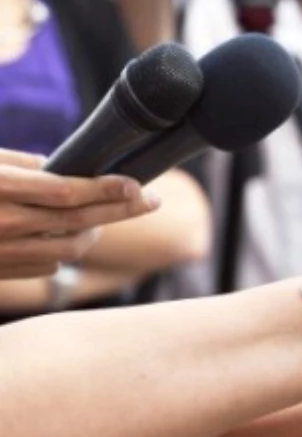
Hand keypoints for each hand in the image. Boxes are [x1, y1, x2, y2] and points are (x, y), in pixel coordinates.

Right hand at [0, 150, 159, 278]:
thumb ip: (21, 164)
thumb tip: (61, 168)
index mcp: (0, 188)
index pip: (66, 192)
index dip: (105, 190)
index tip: (135, 186)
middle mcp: (4, 223)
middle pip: (78, 221)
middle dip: (121, 210)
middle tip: (151, 201)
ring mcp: (3, 251)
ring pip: (70, 248)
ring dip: (94, 233)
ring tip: (103, 218)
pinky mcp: (0, 271)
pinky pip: (49, 266)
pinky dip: (65, 251)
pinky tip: (66, 236)